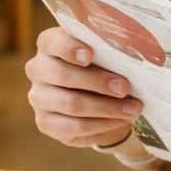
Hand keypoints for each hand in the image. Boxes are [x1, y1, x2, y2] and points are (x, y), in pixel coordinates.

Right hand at [25, 27, 141, 147]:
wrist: (99, 97)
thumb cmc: (103, 66)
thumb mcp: (106, 53)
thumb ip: (109, 50)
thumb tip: (131, 54)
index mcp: (49, 44)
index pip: (52, 43)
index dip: (69, 48)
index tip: (90, 55)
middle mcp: (38, 70)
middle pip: (62, 75)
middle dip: (97, 82)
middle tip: (125, 87)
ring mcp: (39, 98)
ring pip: (71, 104)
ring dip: (106, 108)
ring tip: (133, 108)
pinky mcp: (46, 123)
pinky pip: (75, 127)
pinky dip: (102, 124)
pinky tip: (121, 120)